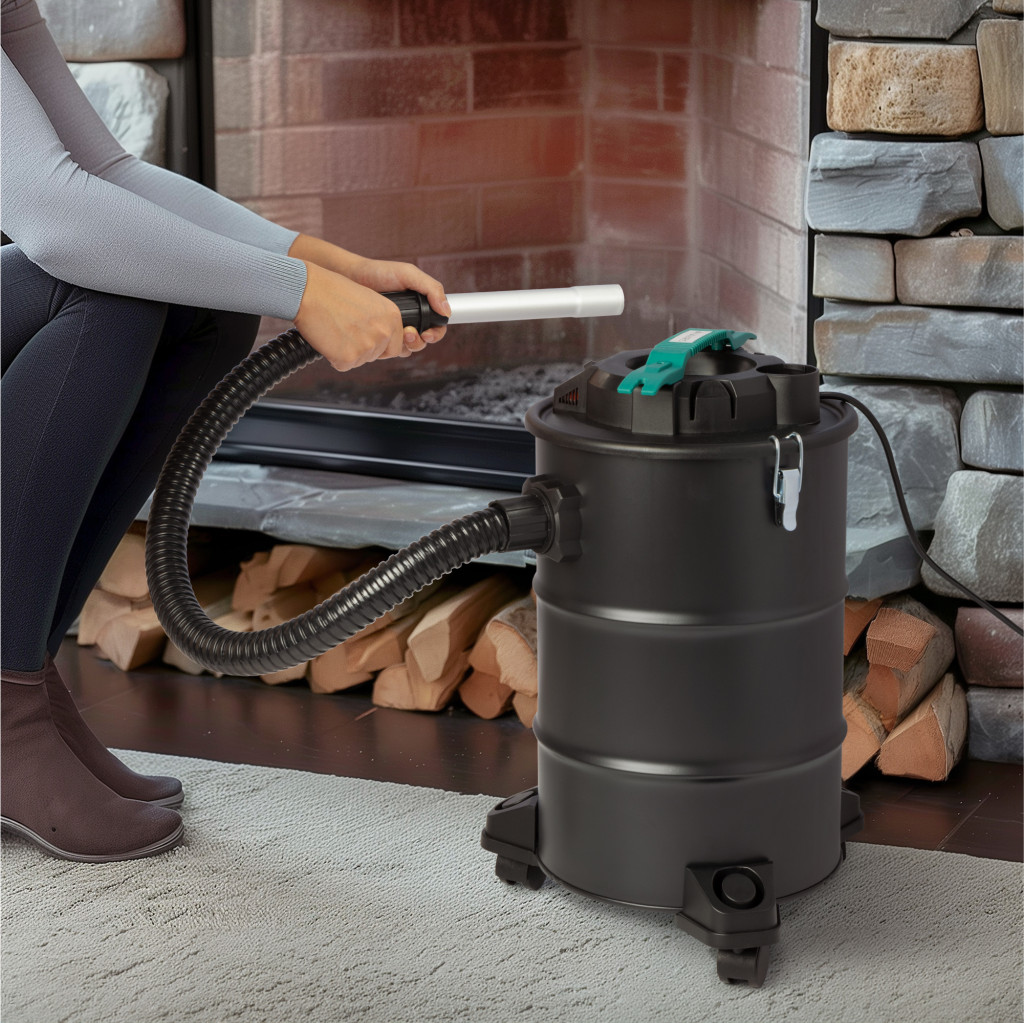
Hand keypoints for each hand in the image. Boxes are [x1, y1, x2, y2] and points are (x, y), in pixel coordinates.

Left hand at [288, 235, 449, 351]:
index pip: (435, 328)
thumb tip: (447, 310)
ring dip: (404, 348)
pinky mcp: (375, 337)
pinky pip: (386, 350)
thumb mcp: (408, 274)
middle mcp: (407, 320)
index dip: (435, 334)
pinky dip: (386, 349)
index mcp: (419, 307)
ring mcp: (390, 330)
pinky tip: (381, 340)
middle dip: (418, 342)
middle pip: (422, 342)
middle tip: (408, 334)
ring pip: (405, 349)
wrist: (347, 277)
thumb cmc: (377, 272)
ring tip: (396, 336)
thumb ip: (431, 288)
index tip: (427, 333)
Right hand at [294, 262, 412, 371]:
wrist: (309, 291)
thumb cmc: (333, 292)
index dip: (379, 345)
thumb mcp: (369, 301)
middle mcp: (384, 332)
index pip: (395, 347)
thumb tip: (385, 342)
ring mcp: (367, 346)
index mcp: (392, 316)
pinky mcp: (349, 357)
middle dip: (363, 349)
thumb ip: (382, 321)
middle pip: (378, 356)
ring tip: (335, 330)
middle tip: (346, 331)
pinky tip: (328, 338)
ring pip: (360, 361)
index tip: (364, 335)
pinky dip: (334, 357)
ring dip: (348, 351)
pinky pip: (343, 365)